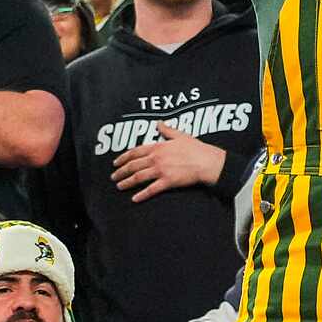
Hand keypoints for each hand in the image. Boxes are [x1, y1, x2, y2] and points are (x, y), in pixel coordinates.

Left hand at [111, 125, 225, 200]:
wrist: (207, 161)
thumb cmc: (196, 148)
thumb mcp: (180, 135)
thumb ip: (167, 130)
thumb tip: (158, 123)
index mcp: (158, 147)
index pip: (135, 152)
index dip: (123, 157)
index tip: (116, 162)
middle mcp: (157, 158)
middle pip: (133, 165)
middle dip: (121, 171)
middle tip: (114, 176)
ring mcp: (161, 170)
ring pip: (139, 177)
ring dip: (127, 182)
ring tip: (119, 186)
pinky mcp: (168, 181)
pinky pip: (151, 189)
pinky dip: (142, 194)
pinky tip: (134, 198)